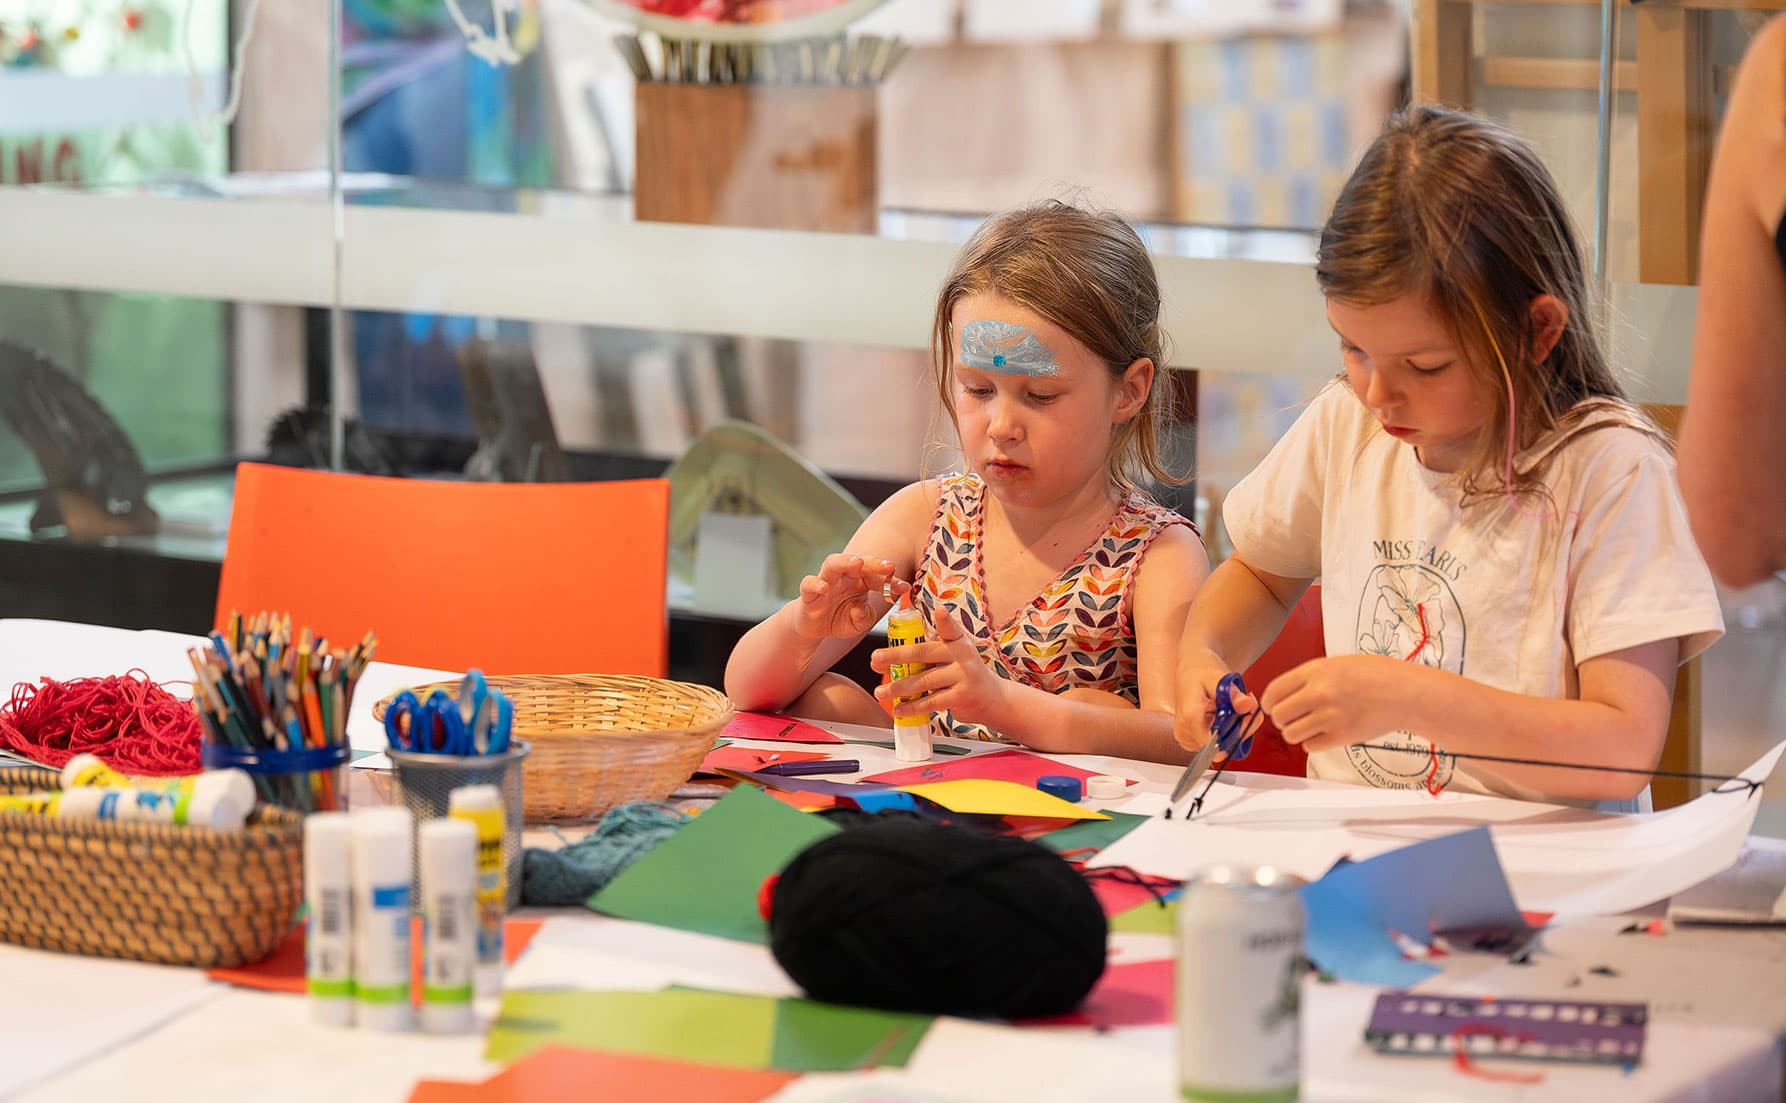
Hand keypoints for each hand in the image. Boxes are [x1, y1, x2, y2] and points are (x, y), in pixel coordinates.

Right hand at [790, 555, 906, 639]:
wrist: (814, 627)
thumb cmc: (839, 618)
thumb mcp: (858, 623)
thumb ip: (864, 617)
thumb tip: (861, 609)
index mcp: (860, 581)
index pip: (878, 576)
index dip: (892, 581)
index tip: (905, 587)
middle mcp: (843, 576)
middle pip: (858, 562)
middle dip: (874, 563)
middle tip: (889, 566)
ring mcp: (825, 582)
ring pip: (833, 563)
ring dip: (845, 562)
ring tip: (858, 563)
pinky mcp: (808, 593)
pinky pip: (808, 584)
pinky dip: (815, 584)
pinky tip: (824, 588)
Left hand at [870, 606, 1010, 728]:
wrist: (995, 700)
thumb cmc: (967, 674)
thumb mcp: (956, 655)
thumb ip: (931, 649)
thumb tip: (891, 653)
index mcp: (959, 642)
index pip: (950, 628)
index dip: (945, 619)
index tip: (939, 610)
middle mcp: (963, 656)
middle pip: (924, 654)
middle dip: (896, 656)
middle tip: (876, 658)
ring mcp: (963, 677)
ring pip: (923, 681)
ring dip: (898, 687)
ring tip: (880, 691)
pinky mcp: (961, 697)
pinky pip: (931, 702)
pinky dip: (912, 707)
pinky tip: (899, 709)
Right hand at [1172, 648, 1257, 756]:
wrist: (1190, 667)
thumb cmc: (1200, 669)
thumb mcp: (1218, 676)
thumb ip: (1233, 693)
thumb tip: (1247, 706)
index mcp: (1189, 717)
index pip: (1216, 743)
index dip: (1238, 732)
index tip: (1248, 716)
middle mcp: (1184, 732)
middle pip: (1222, 745)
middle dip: (1240, 727)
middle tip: (1245, 704)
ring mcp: (1187, 738)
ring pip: (1222, 745)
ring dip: (1235, 727)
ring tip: (1234, 706)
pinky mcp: (1192, 740)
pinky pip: (1218, 742)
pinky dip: (1227, 729)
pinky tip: (1226, 713)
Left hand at [1260, 654, 1413, 754]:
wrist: (1405, 693)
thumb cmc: (1376, 674)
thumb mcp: (1338, 663)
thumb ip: (1311, 676)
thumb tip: (1285, 693)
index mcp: (1316, 671)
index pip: (1273, 691)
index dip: (1268, 702)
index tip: (1270, 706)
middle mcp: (1319, 693)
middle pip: (1278, 715)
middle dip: (1281, 719)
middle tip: (1292, 718)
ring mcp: (1330, 716)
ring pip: (1290, 734)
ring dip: (1296, 732)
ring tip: (1309, 726)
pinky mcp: (1342, 736)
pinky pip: (1310, 746)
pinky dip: (1313, 743)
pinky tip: (1324, 734)